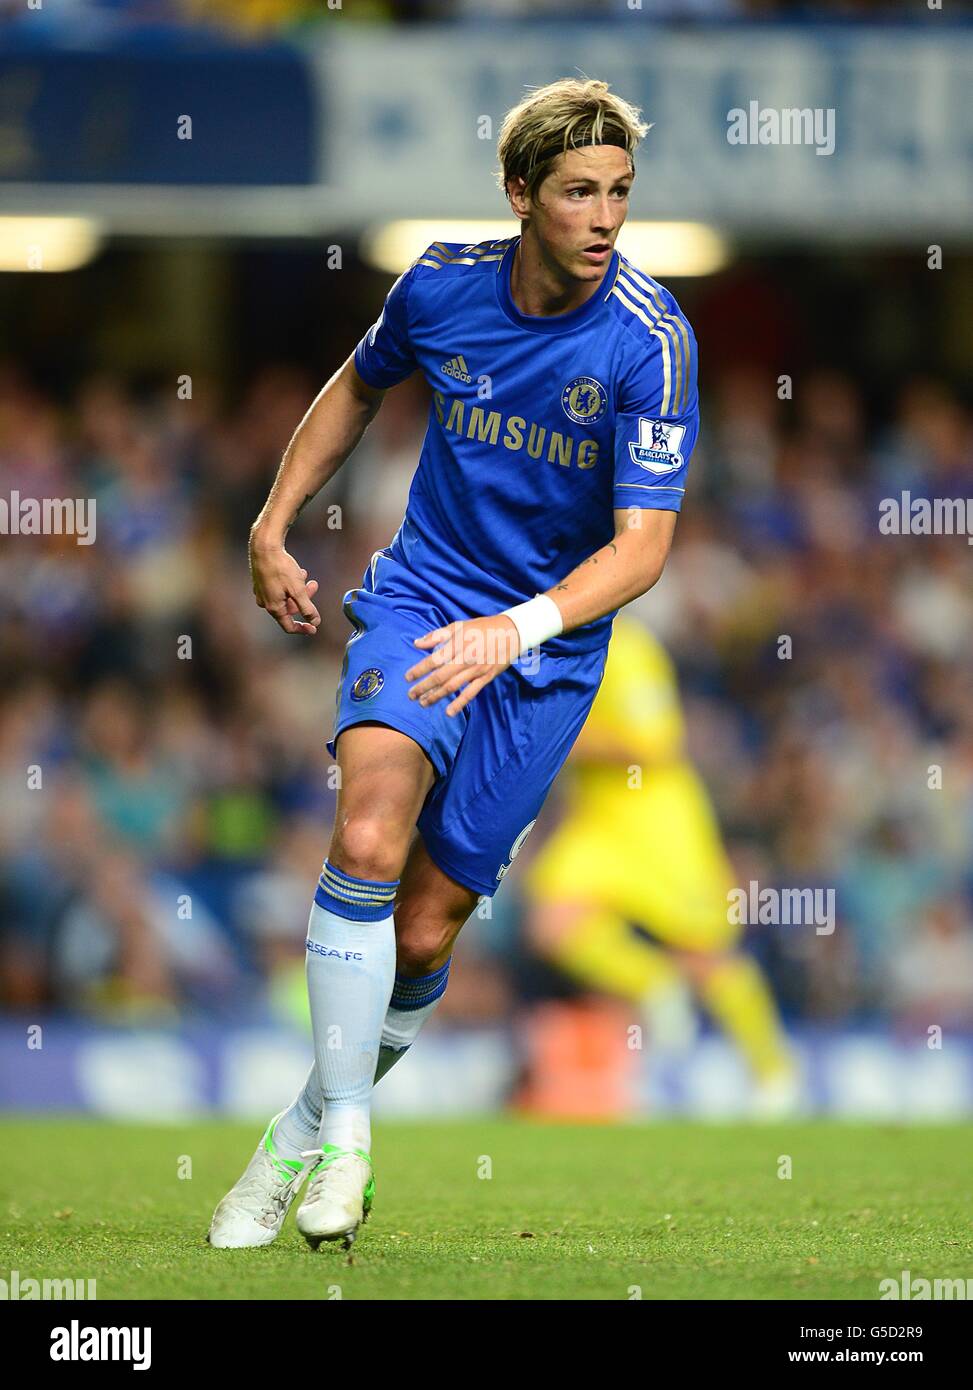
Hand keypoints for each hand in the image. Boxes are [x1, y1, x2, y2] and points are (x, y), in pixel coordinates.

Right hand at [249, 537, 320, 635]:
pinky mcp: (261, 582)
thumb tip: (314, 622)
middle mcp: (265, 602)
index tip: (314, 628)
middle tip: (314, 586)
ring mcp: (262, 592)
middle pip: (289, 608)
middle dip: (304, 599)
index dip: (303, 629)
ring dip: (298, 589)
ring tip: (305, 576)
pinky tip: (296, 572)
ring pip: (285, 596)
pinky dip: (290, 583)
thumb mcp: (298, 590)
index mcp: (274, 608)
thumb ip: (307, 608)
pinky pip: (279, 588)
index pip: (289, 626)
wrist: (264, 547)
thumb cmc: (280, 568)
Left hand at [405, 615, 520, 715]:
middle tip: (411, 695)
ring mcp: (476, 669)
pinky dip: (459, 703)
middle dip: (423, 687)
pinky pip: (471, 692)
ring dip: (436, 696)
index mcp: (457, 643)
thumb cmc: (482, 628)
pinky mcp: (486, 677)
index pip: (433, 660)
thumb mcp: (459, 626)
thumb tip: (417, 643)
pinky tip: (448, 712)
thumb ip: (436, 635)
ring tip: (423, 703)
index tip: (407, 678)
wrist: (512, 633)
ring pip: (453, 686)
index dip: (419, 670)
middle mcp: (466, 658)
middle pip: (440, 676)